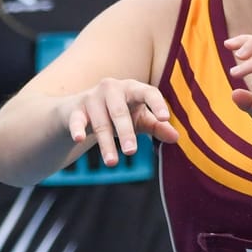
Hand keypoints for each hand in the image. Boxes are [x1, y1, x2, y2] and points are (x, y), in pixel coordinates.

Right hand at [60, 78, 177, 168]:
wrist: (80, 110)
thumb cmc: (117, 113)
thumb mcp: (139, 119)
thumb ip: (157, 127)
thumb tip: (176, 138)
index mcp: (132, 88)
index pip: (147, 92)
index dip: (156, 104)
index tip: (164, 118)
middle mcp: (111, 89)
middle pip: (120, 112)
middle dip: (125, 133)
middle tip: (131, 151)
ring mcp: (92, 98)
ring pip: (101, 123)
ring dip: (106, 143)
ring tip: (112, 163)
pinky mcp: (75, 110)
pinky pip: (77, 120)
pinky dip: (77, 129)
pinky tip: (79, 139)